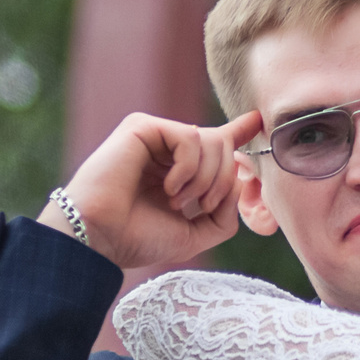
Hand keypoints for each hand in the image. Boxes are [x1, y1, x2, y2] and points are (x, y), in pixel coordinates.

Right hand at [38, 110, 264, 269]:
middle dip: (223, 181)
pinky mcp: (142, 127)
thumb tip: (239, 180)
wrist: (101, 239)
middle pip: (222, 145)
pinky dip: (188, 169)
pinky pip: (189, 138)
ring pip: (210, 141)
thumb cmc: (139, 239)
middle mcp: (166, 150)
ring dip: (206, 180)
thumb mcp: (195, 235)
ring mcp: (154, 136)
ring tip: (178, 202)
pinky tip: (169, 188)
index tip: (257, 121)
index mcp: (177, 171)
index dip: (237, 132)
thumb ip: (224, 215)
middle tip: (202, 207)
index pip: (213, 144)